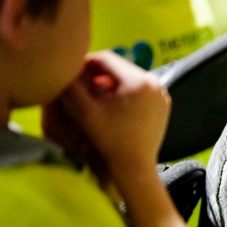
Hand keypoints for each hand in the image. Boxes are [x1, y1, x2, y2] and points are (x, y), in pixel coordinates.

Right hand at [47, 52, 170, 186]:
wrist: (135, 168)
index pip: (107, 58)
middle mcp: (155, 83)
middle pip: (119, 68)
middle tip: (79, 83)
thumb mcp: (85, 112)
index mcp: (140, 80)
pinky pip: (138, 91)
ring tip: (92, 94)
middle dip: (97, 74)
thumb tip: (64, 68)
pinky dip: (122, 94)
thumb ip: (71, 87)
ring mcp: (162, 95)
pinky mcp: (163, 106)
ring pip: (128, 79)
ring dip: (109, 84)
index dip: (85, 62)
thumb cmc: (110, 140)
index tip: (71, 72)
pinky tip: (108, 105)